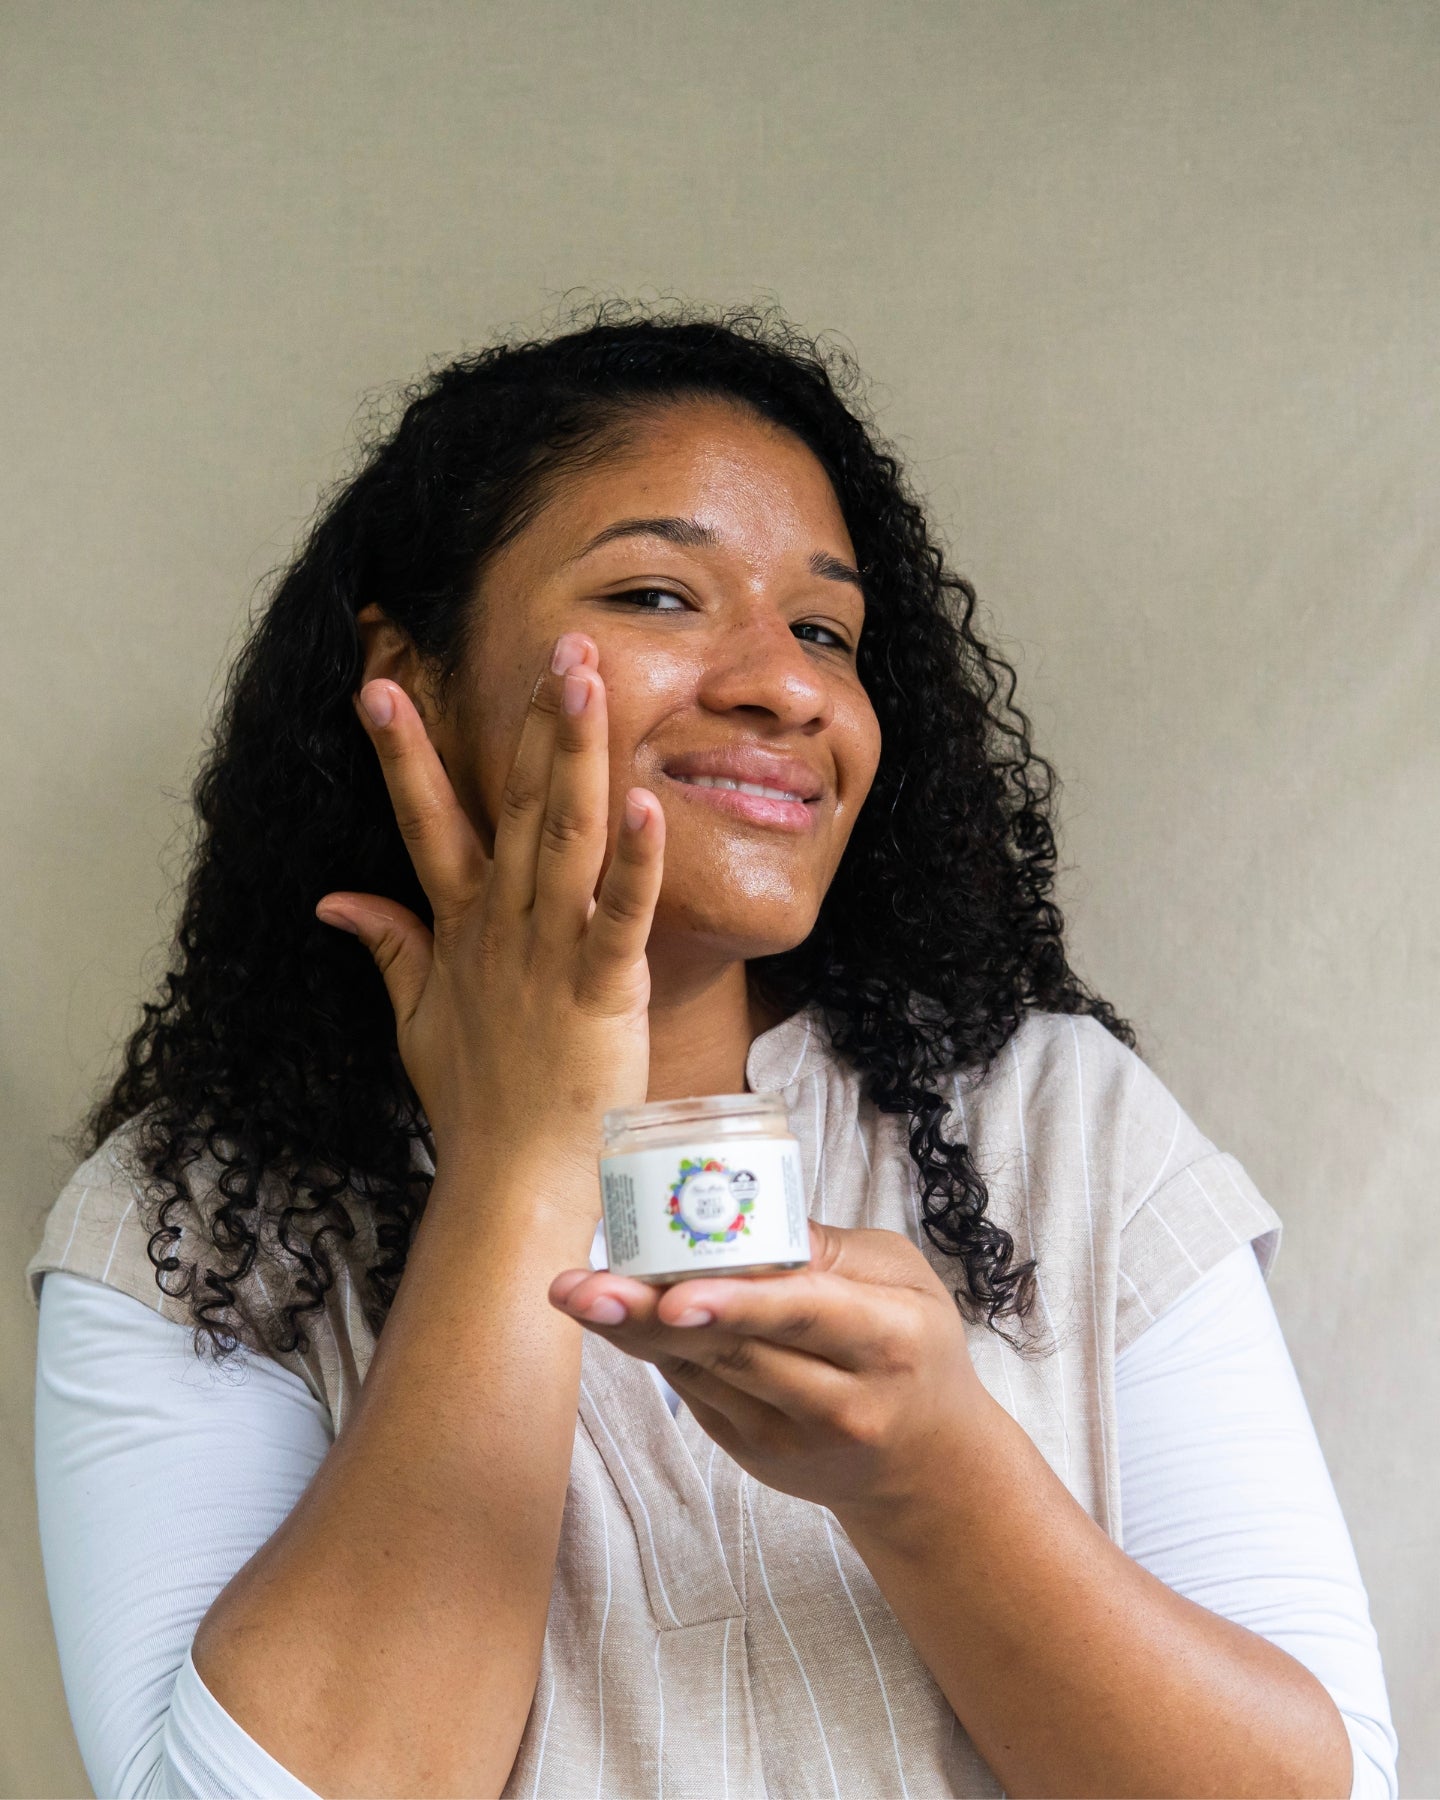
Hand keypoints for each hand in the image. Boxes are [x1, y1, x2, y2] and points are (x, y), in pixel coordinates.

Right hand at [315, 633, 664, 1194]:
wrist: (513, 1182)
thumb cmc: (475, 1104)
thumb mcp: (415, 1017)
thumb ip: (385, 946)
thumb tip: (334, 897)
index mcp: (462, 926)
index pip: (425, 821)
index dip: (402, 754)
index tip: (378, 684)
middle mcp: (503, 924)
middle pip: (517, 804)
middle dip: (534, 719)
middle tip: (558, 643)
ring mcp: (549, 952)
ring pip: (563, 835)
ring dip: (575, 753)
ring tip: (587, 680)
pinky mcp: (601, 989)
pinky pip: (619, 915)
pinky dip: (634, 864)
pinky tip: (645, 806)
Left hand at [547, 1221, 993, 1517]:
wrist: (928, 1464)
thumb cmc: (916, 1346)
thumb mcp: (903, 1280)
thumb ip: (829, 1250)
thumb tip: (746, 1213)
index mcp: (886, 1341)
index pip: (801, 1316)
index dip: (734, 1304)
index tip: (671, 1295)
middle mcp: (839, 1401)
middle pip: (732, 1352)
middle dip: (649, 1316)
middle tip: (581, 1287)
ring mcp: (790, 1440)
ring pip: (701, 1375)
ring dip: (631, 1331)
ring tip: (574, 1293)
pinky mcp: (753, 1453)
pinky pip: (694, 1391)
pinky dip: (653, 1348)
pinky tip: (613, 1314)